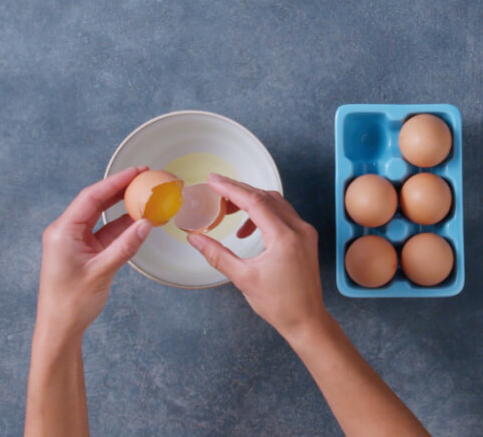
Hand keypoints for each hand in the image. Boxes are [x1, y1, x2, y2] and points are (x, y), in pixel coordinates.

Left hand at [36, 166, 152, 342]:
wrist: (59, 328)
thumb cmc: (71, 303)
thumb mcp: (102, 272)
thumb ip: (125, 246)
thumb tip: (146, 224)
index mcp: (63, 231)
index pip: (92, 197)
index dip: (115, 182)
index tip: (136, 172)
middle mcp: (66, 232)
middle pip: (96, 202)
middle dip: (120, 189)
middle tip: (143, 178)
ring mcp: (75, 242)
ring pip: (101, 216)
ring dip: (122, 208)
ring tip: (144, 197)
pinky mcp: (83, 252)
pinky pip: (104, 233)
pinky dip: (121, 227)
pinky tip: (138, 221)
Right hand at [187, 174, 325, 339]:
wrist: (307, 320)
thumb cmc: (278, 304)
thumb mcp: (243, 278)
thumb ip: (217, 254)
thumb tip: (194, 238)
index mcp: (285, 237)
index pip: (255, 202)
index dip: (231, 189)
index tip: (213, 181)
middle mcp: (299, 229)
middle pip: (265, 197)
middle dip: (239, 190)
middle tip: (215, 189)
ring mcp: (305, 232)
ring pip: (275, 202)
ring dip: (251, 200)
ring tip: (228, 209)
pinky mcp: (305, 237)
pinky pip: (282, 214)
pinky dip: (263, 212)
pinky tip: (247, 228)